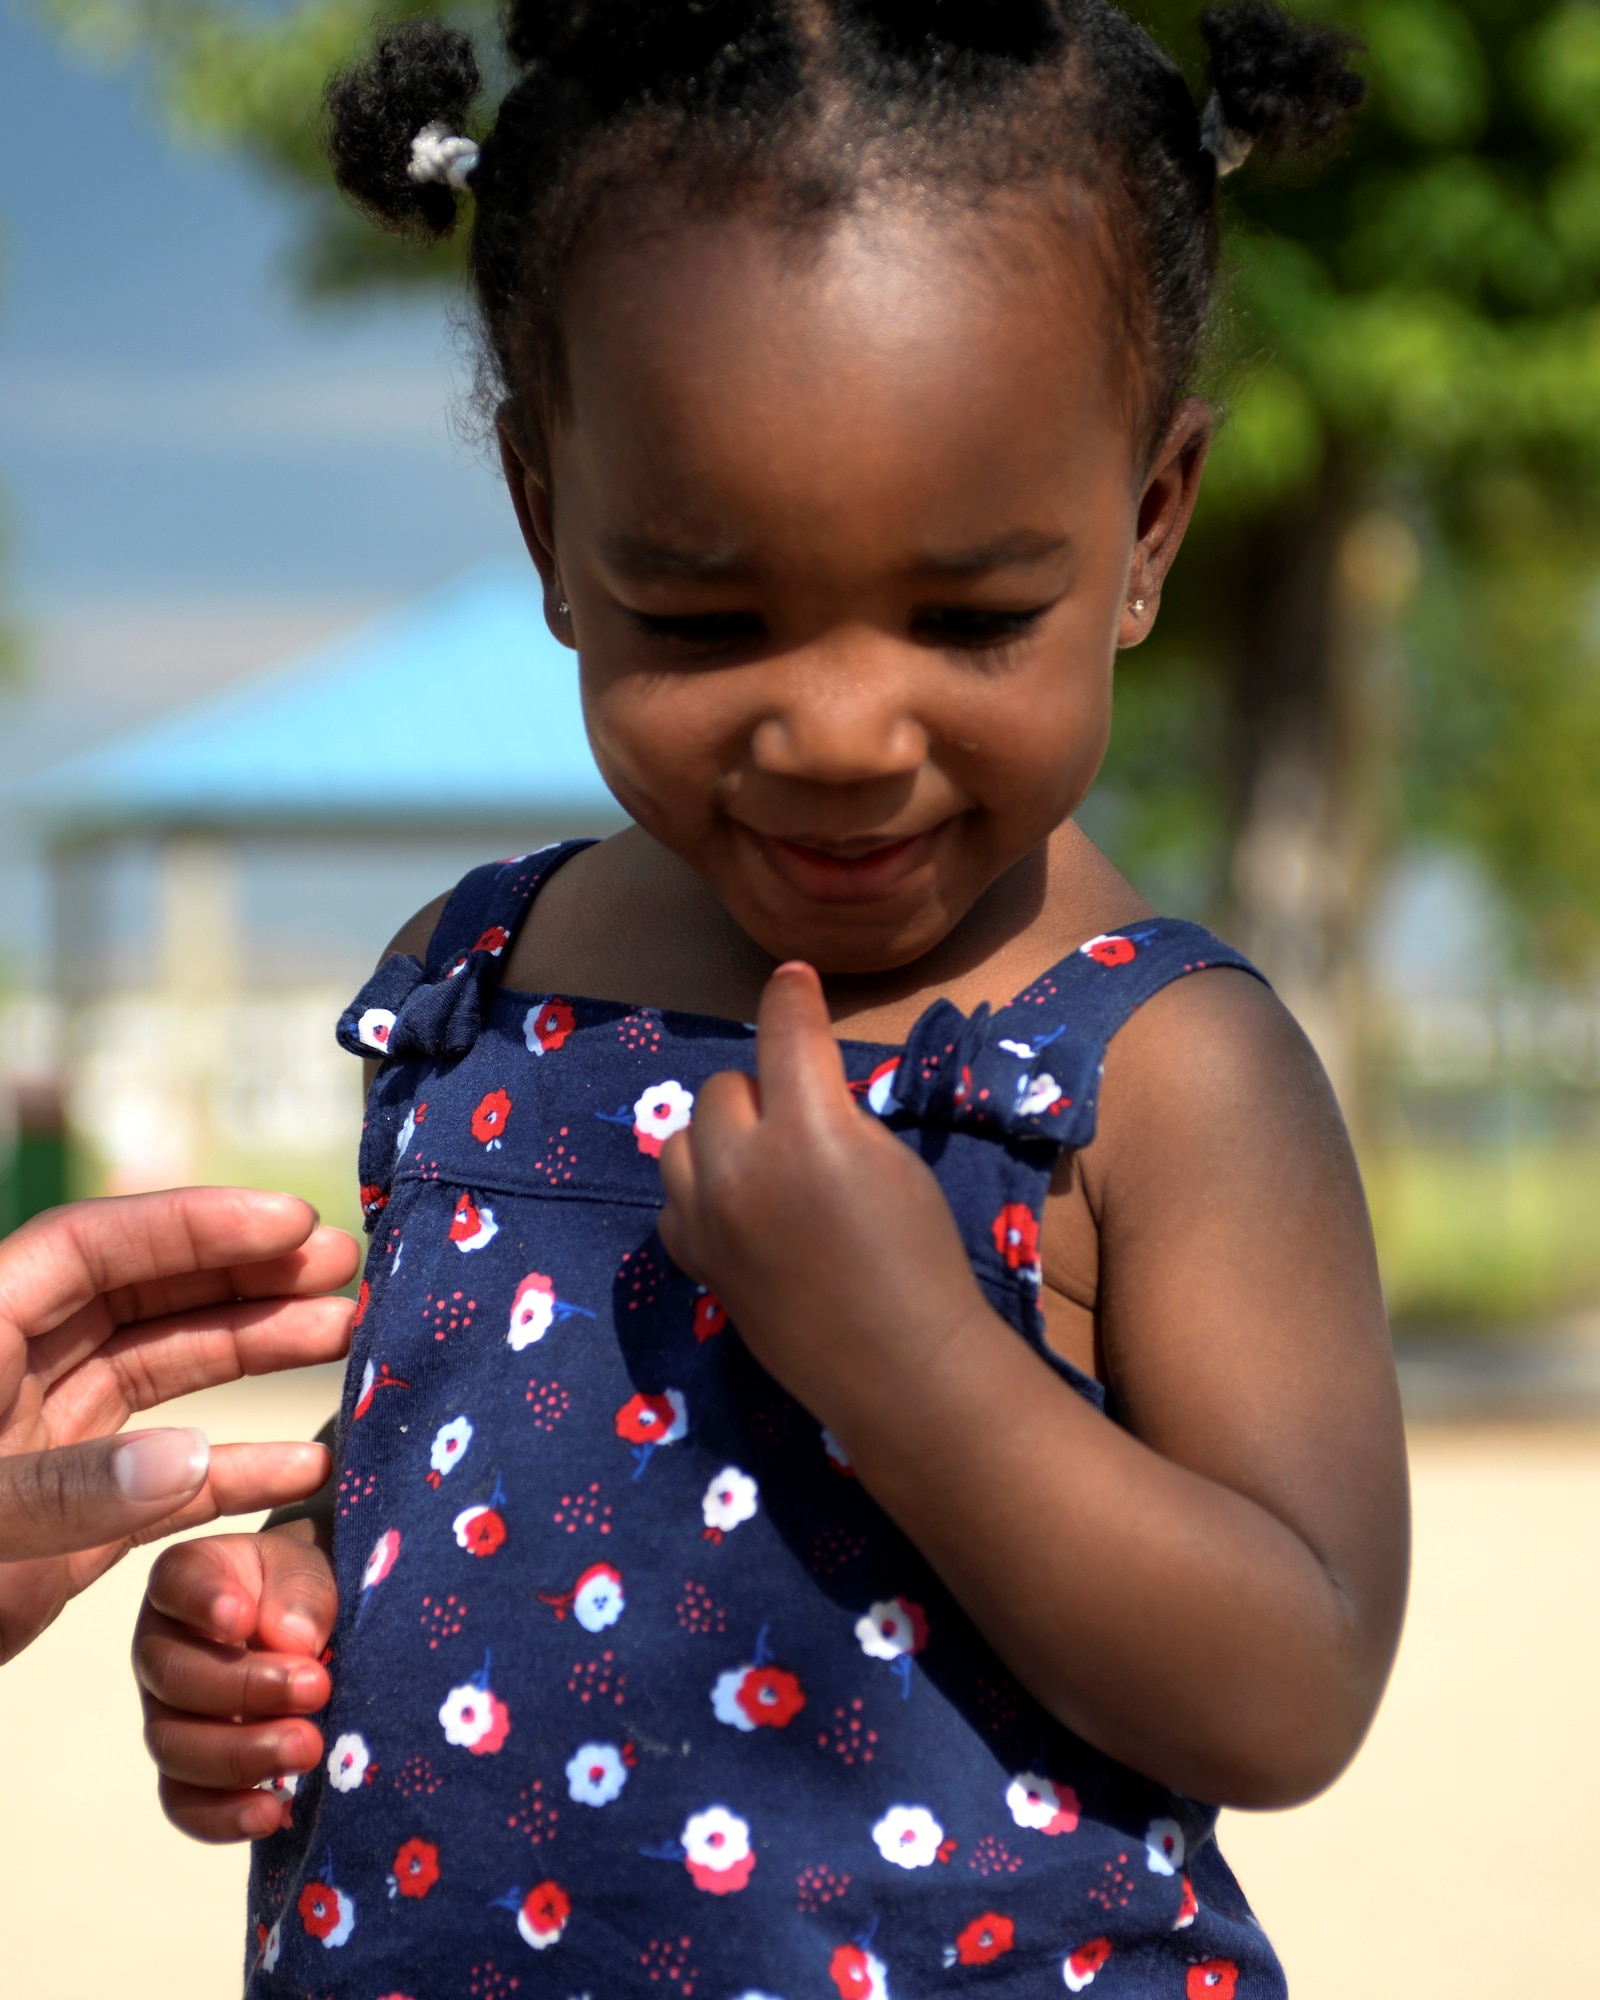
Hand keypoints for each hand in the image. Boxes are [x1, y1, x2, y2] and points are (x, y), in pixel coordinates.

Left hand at [0, 1188, 356, 1661]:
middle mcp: (17, 1375)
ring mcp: (49, 1445)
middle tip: (344, 1268)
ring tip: (346, 1337)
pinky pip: (171, 1480)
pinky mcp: (74, 1523)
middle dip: (245, 1277)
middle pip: (146, 1296)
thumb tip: (193, 1458)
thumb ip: (65, 1491)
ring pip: (168, 1373)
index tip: (290, 1223)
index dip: (194, 1225)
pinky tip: (308, 1465)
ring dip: (257, 1353)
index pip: (94, 1248)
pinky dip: (239, 1471)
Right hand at [134, 1524, 338, 1840]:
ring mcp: (170, 1714)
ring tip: (307, 1749)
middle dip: (247, 1689)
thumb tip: (292, 1639)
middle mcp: (164, 1648)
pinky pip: (186, 1805)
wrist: (313, 1628)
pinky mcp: (190, 1771)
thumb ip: (302, 1589)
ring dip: (242, 1756)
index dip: (202, 1600)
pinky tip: (274, 1813)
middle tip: (315, 1689)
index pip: (176, 1581)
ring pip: (176, 1748)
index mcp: (188, 1580)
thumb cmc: (302, 1588)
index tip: (242, 1617)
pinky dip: (225, 1816)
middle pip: (175, 1678)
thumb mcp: (311, 1566)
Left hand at [657, 962, 985, 1438]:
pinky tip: (740, 1212)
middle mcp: (742, 1167)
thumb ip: (836, 1113)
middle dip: (762, 1093)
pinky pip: (675, 1199)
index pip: (785, 1035)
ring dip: (720, 1138)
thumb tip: (800, 1090)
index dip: (792, 999)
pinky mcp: (696, 1260)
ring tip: (762, 1165)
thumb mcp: (892, 1160)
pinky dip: (702, 1193)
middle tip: (803, 1124)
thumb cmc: (918, 1257)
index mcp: (808, 1132)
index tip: (792, 980)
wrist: (898, 1362)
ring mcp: (708, 1218)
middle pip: (725, 1087)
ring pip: (684, 1138)